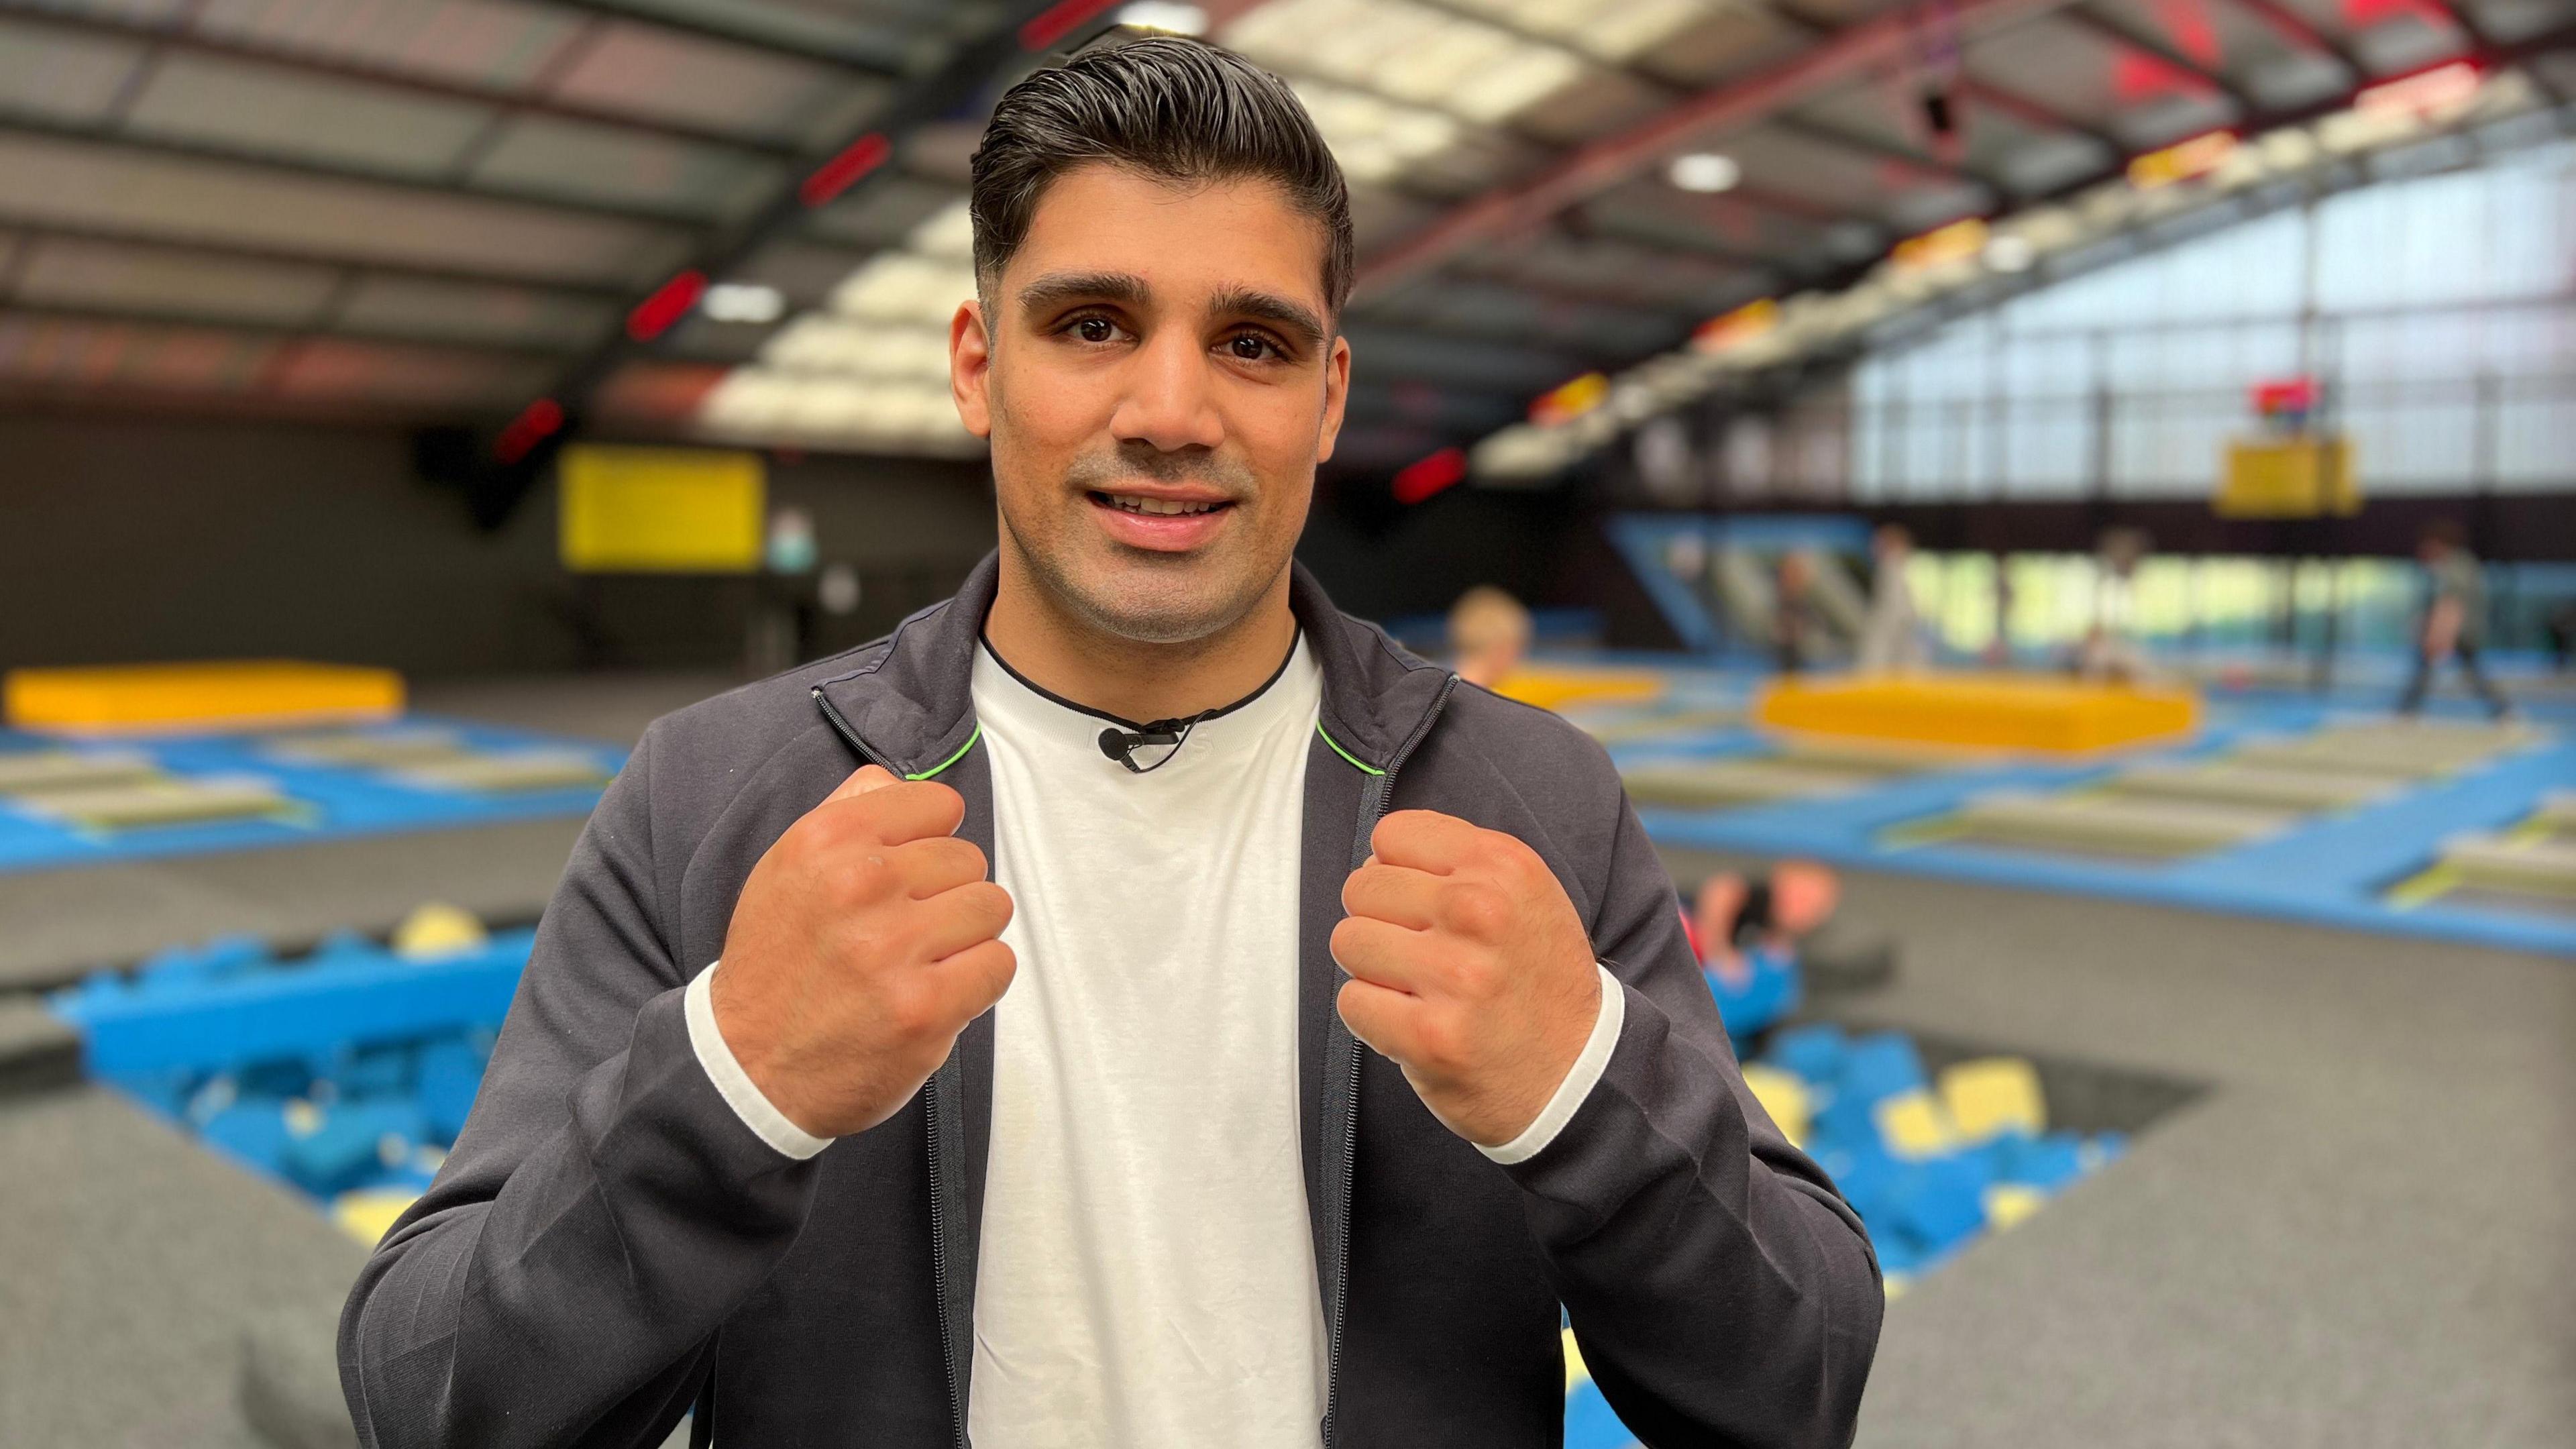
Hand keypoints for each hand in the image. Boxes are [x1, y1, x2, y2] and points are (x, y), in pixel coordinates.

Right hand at [711, 765, 1014, 1138]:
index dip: (932, 841)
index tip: (912, 874)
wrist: (748, 1068)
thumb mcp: (786, 870)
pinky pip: (998, 964)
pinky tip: (937, 992)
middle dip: (946, 894)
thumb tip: (896, 783)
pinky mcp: (925, 1007)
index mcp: (826, 840)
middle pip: (969, 858)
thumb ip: (846, 814)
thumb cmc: (776, 968)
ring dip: (967, 937)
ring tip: (922, 962)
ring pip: (991, 907)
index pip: (939, 804)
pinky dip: (977, 981)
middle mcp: (860, 884)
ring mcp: (894, 948)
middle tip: (906, 932)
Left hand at [1332, 810, 1601, 1147]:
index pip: (1391, 835)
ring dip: (1375, 970)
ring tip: (1420, 989)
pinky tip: (1416, 1024)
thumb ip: (1458, 864)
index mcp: (1504, 866)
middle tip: (1422, 954)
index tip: (1420, 904)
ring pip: (1349, 941)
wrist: (1577, 1074)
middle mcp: (1481, 911)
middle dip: (1381, 921)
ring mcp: (1456, 975)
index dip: (1396, 872)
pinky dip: (1374, 1017)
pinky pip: (1352, 1001)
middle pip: (1362, 887)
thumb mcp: (1525, 895)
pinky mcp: (1429, 1035)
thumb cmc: (1540, 983)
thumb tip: (1376, 859)